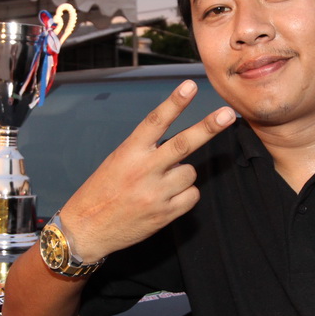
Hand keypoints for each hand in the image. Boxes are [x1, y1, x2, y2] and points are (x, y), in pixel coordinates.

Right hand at [59, 80, 234, 262]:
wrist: (87, 229)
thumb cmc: (101, 192)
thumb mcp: (116, 162)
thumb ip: (145, 151)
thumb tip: (178, 146)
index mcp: (128, 153)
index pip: (155, 122)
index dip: (174, 102)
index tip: (190, 86)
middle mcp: (143, 171)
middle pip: (183, 144)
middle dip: (208, 127)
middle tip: (228, 114)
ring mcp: (156, 194)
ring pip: (190, 172)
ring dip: (183, 174)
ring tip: (162, 183)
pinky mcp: (165, 214)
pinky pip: (191, 196)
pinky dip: (185, 194)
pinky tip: (167, 198)